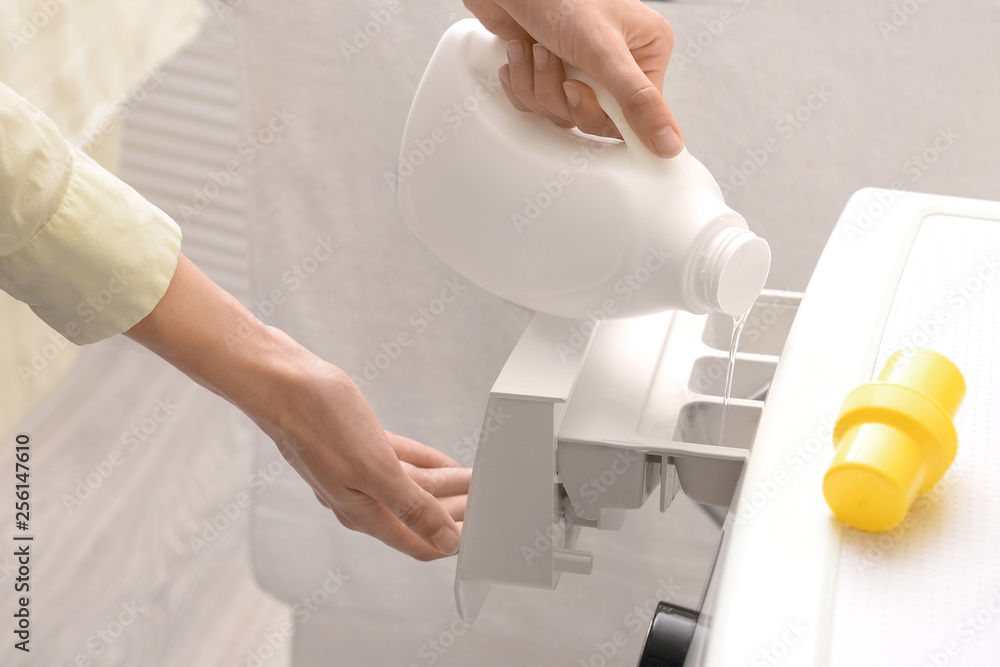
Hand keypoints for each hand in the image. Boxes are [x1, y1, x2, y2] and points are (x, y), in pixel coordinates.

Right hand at [269, 360, 469, 560]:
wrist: (280, 380)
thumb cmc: (318, 423)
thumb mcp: (374, 469)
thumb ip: (412, 506)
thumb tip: (446, 542)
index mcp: (363, 512)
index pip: (418, 542)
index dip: (452, 541)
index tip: (483, 533)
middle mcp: (359, 498)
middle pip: (418, 515)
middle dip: (456, 511)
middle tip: (491, 502)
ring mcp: (356, 471)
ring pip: (412, 486)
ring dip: (446, 485)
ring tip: (479, 481)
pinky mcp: (356, 444)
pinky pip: (400, 461)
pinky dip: (426, 463)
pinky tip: (447, 463)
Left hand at [463, 0, 683, 157]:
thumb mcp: (604, 51)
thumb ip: (638, 101)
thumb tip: (671, 145)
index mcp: (646, 52)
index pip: (634, 116)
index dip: (599, 113)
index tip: (576, 93)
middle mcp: (618, 61)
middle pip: (593, 118)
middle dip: (560, 95)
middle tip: (552, 60)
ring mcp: (582, 67)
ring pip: (561, 112)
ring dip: (537, 85)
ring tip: (533, 48)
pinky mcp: (550, 71)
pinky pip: (537, 104)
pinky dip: (521, 82)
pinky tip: (519, 52)